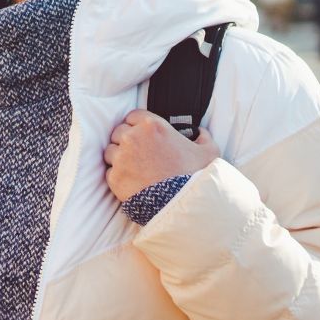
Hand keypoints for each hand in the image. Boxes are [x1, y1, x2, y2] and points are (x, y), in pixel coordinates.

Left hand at [103, 110, 219, 201]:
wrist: (183, 204)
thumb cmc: (195, 177)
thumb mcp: (209, 152)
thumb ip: (203, 137)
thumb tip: (200, 132)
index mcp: (152, 125)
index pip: (133, 116)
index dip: (137, 125)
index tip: (142, 135)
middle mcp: (132, 137)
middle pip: (119, 132)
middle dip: (127, 140)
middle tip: (138, 153)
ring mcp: (121, 157)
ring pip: (110, 151)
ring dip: (118, 157)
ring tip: (133, 168)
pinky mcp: (114, 177)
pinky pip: (110, 171)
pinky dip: (118, 175)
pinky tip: (131, 181)